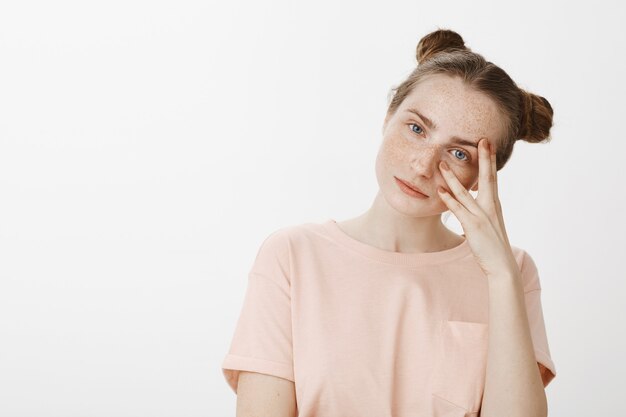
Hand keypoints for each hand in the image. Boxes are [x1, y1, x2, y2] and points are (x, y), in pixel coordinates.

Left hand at [437, 138, 517, 277]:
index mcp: (494, 205)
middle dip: (484, 159)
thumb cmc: (492, 246)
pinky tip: (440, 190)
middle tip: (481, 140)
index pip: (492, 178)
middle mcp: (490, 207)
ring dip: (453, 178)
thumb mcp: (488, 224)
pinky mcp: (473, 226)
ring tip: (442, 164)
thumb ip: (479, 212)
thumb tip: (468, 204)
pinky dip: (449, 199)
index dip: (489, 160)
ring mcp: (482, 216)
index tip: (486, 143)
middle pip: (487, 178)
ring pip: (465, 193)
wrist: (501, 265)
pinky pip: (458, 210)